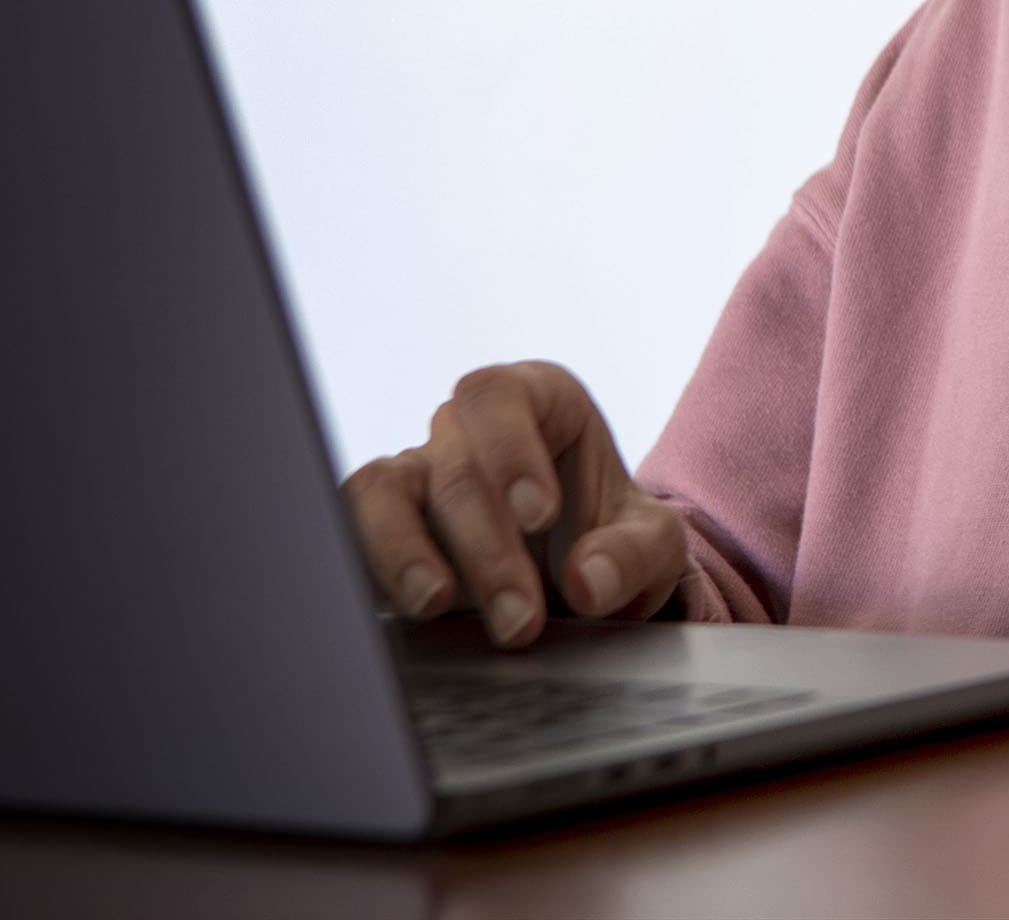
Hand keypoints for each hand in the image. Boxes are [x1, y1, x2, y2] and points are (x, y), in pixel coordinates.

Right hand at [342, 361, 688, 646]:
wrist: (585, 588)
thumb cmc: (615, 543)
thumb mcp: (654, 546)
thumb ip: (633, 554)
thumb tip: (587, 581)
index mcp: (537, 403)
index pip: (500, 396)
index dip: (511, 449)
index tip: (541, 516)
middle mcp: (464, 433)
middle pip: (452, 465)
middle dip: (486, 546)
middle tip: (521, 618)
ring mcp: (415, 481)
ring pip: (379, 492)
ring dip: (405, 552)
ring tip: (435, 605)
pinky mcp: (378, 535)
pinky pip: (347, 537)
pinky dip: (367, 571)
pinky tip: (400, 614)